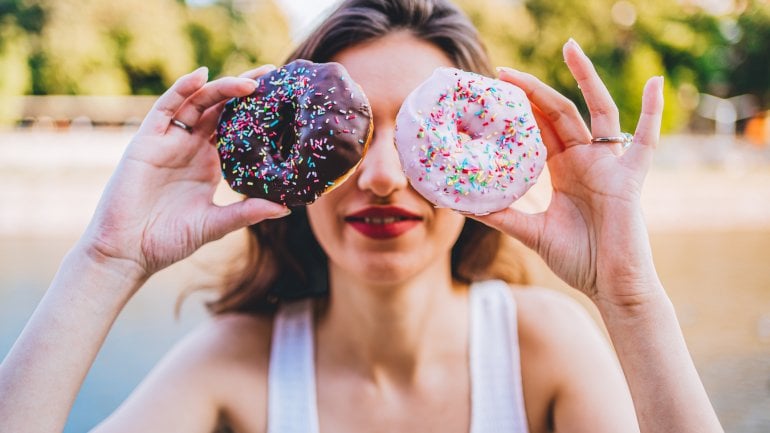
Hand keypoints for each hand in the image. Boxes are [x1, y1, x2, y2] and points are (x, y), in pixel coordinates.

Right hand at [80, 66, 288, 281]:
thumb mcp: (215, 224)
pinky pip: (165, 108)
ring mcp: (169, 141)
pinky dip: (182, 90)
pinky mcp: (146, 141)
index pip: (237, 128)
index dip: (257, 113)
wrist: (127, 252)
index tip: (283, 100)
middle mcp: (191, 147)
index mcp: (210, 163)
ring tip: (250, 81)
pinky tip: (201, 76)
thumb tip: (287, 207)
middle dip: (245, 90)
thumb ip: (246, 212)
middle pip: (221, 109)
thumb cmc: (168, 240)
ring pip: (198, 103)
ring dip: (222, 88)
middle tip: (273, 75)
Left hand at [474, 39, 664, 308]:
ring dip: (584, 78)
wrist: (609, 285)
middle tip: (502, 72)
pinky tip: (656, 82)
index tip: (491, 90)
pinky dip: (654, 113)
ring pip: (596, 111)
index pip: (537, 128)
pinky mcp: (629, 177)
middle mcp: (584, 159)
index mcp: (562, 169)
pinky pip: (646, 140)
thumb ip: (501, 216)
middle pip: (558, 113)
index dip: (517, 109)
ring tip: (569, 48)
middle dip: (532, 90)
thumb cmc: (577, 259)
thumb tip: (460, 205)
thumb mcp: (531, 232)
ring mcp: (608, 164)